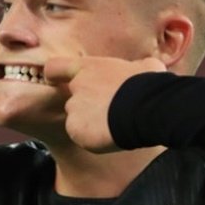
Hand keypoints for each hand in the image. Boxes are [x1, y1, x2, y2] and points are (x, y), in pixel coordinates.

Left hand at [44, 56, 166, 151]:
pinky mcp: (76, 130)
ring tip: (112, 126)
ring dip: (90, 123)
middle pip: (72, 99)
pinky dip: (91, 138)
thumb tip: (141, 68)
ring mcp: (75, 109)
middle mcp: (76, 88)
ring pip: (77, 119)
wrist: (147, 108)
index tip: (57, 80)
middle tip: (106, 112)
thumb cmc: (149, 84)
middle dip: (86, 106)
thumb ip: (133, 68)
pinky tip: (109, 137)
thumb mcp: (144, 66)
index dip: (55, 75)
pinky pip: (80, 136)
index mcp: (89, 68)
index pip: (56, 68)